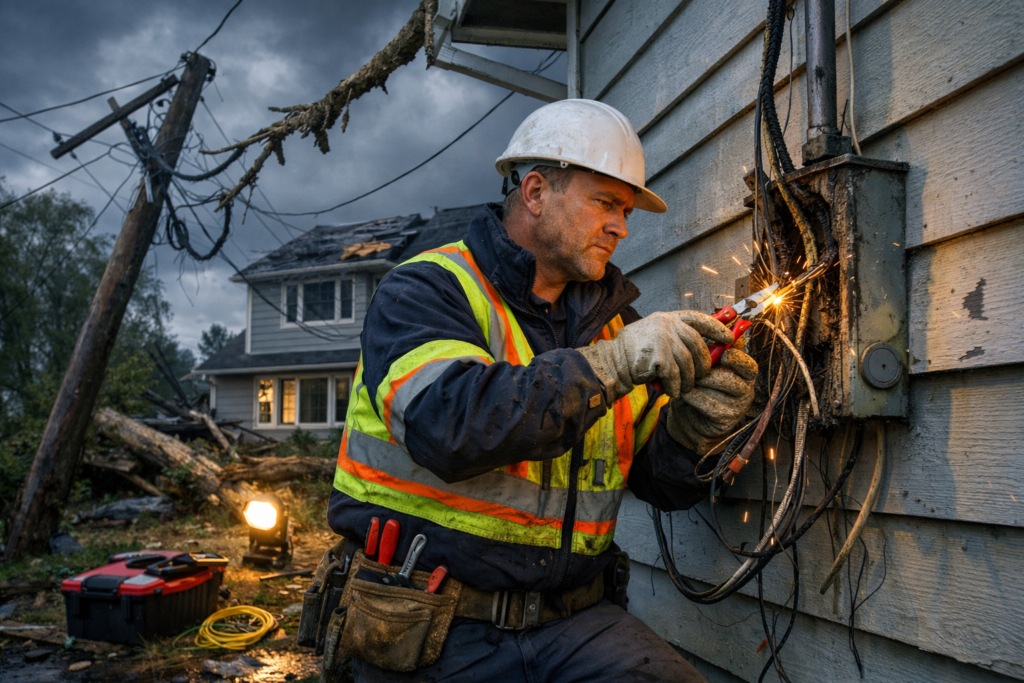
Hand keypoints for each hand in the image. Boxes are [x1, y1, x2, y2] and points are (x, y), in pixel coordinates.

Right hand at [578, 311, 733, 401]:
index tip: (729, 337)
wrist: (613, 362)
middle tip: (703, 375)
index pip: (698, 318)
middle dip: (704, 363)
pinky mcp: (659, 358)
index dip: (716, 327)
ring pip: (689, 364)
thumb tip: (703, 348)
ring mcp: (663, 340)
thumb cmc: (633, 352)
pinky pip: (676, 377)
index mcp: (667, 318)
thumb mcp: (654, 333)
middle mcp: (666, 325)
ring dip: (688, 380)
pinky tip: (671, 391)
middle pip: (698, 344)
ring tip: (684, 387)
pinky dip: (675, 387)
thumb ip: (675, 336)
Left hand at [666, 336, 757, 454]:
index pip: (748, 365)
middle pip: (729, 377)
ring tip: (684, 380)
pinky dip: (691, 396)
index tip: (719, 354)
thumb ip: (712, 349)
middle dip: (706, 372)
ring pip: (716, 390)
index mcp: (745, 373)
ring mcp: (737, 407)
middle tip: (691, 370)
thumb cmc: (700, 384)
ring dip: (697, 383)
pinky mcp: (725, 419)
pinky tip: (683, 393)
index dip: (734, 359)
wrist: (691, 415)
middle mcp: (746, 390)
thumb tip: (712, 324)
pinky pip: (706, 403)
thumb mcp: (707, 364)